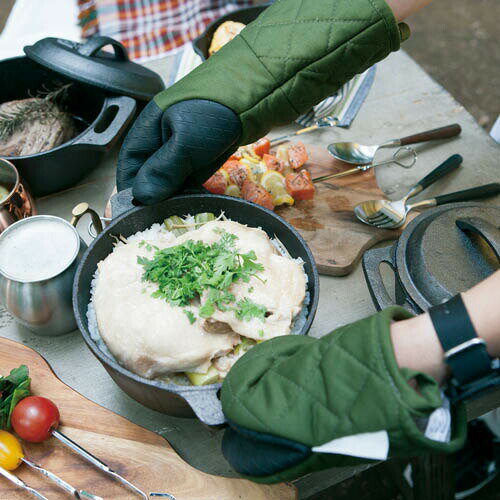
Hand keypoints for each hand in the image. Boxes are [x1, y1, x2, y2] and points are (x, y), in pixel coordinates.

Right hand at [117, 0, 406, 204]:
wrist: (257, 91)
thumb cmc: (216, 110)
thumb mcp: (186, 141)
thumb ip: (164, 169)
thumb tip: (142, 198)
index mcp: (145, 135)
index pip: (129, 174)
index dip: (135, 198)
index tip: (145, 221)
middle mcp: (159, 143)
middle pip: (150, 181)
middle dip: (159, 202)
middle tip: (170, 223)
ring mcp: (180, 149)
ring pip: (171, 183)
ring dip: (179, 199)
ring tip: (188, 216)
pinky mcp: (199, 155)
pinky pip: (190, 180)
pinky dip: (194, 192)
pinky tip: (203, 203)